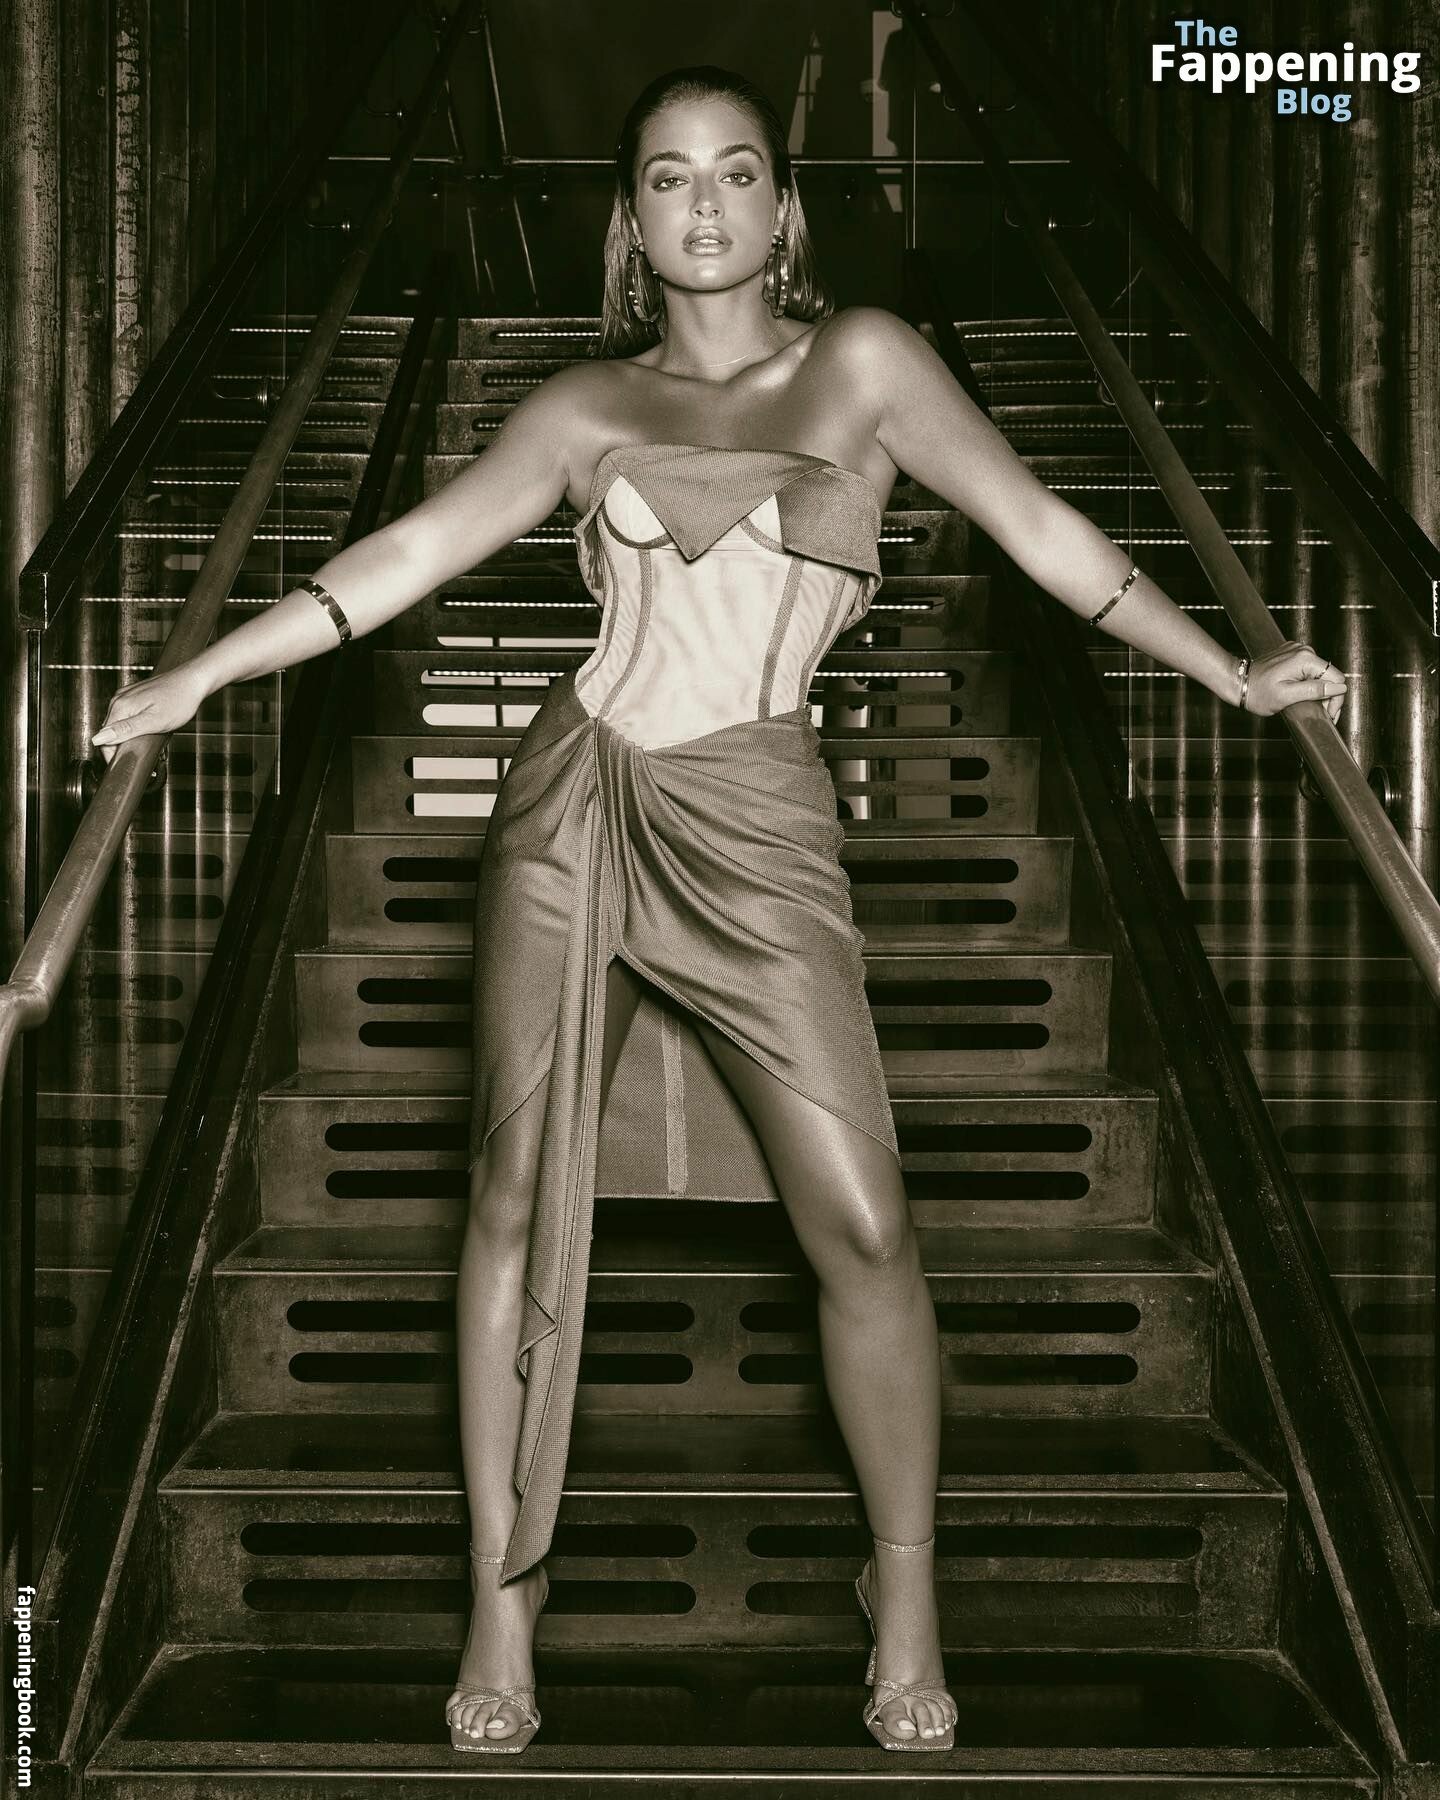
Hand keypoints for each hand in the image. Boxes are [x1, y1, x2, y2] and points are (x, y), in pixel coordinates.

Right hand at [92, 664, 208, 763]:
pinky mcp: (136, 696)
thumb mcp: (154, 721)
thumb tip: (98, 739)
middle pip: (110, 732)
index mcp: (121, 706)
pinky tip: (151, 729)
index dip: (113, 755)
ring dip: (130, 737)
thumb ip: (125, 730)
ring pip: (120, 724)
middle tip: (143, 753)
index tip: (127, 763)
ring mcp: (127, 696)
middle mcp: (120, 699)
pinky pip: (129, 716)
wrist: (193, 682)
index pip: (103, 738)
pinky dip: (137, 727)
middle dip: (123, 747)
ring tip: (150, 741)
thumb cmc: (180, 700)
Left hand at [1242, 640, 1347, 722]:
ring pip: (1321, 674)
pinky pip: (1310, 671)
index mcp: (1304, 659)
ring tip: (1311, 706)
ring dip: (1320, 691)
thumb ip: (1314, 691)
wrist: (1239, 683)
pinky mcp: (1292, 656)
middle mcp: (1303, 651)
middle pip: (1330, 676)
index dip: (1336, 698)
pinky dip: (1310, 684)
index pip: (1336, 678)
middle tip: (1322, 714)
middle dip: (1329, 697)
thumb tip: (1338, 688)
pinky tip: (1303, 695)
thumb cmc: (1257, 692)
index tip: (1329, 714)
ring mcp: (1297, 652)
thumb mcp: (1286, 697)